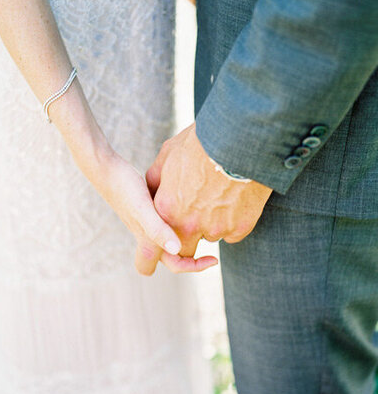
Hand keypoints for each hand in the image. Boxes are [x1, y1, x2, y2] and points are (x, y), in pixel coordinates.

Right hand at [101, 152, 218, 275]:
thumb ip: (157, 230)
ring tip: (205, 225)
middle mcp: (147, 233)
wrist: (103, 166)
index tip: (211, 258)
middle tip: (212, 248)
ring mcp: (147, 220)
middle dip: (191, 256)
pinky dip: (181, 218)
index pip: (169, 266)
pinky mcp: (147, 206)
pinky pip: (168, 220)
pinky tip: (191, 203)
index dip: (191, 267)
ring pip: (170, 238)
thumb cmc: (123, 187)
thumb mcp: (143, 208)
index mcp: (147, 239)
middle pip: (170, 257)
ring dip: (187, 236)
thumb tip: (177, 250)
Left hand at [145, 123, 271, 268]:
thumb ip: (156, 179)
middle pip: (186, 253)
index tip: (170, 239)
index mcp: (167, 210)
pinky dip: (234, 221)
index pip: (158, 244)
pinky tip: (236, 199)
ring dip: (213, 225)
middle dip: (190, 244)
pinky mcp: (240, 228)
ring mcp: (215, 229)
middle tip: (198, 225)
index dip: (165, 241)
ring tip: (220, 195)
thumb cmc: (201, 143)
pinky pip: (233, 233)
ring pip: (211, 237)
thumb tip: (153, 191)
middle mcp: (188, 225)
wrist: (240, 140)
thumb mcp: (168, 155)